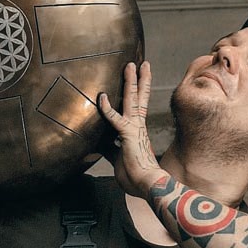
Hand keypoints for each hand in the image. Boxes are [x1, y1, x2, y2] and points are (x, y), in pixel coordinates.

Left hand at [98, 61, 165, 198]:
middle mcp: (138, 126)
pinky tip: (102, 97)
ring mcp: (134, 128)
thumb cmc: (135, 177)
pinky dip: (107, 109)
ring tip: (131, 64)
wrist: (148, 185)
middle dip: (140, 79)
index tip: (137, 80)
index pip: (137, 107)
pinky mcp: (128, 135)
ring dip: (131, 81)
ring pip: (133, 99)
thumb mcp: (118, 159)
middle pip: (140, 97)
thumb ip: (110, 149)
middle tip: (141, 63)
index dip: (138, 92)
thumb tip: (99, 144)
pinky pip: (115, 119)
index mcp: (137, 131)